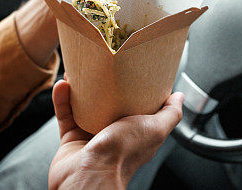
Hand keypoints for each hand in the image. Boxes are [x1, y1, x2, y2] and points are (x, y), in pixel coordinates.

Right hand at [48, 79, 183, 189]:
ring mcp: (92, 136)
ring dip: (80, 88)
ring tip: (78, 70)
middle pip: (108, 103)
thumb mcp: (155, 128)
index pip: (138, 106)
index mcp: (136, 131)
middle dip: (103, 85)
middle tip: (100, 65)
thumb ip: (170, 113)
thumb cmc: (122, 154)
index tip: (130, 68)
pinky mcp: (72, 139)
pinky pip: (65, 114)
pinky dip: (62, 99)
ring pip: (84, 106)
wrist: (89, 175)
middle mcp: (115, 133)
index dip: (134, 88)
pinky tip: (63, 84)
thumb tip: (179, 97)